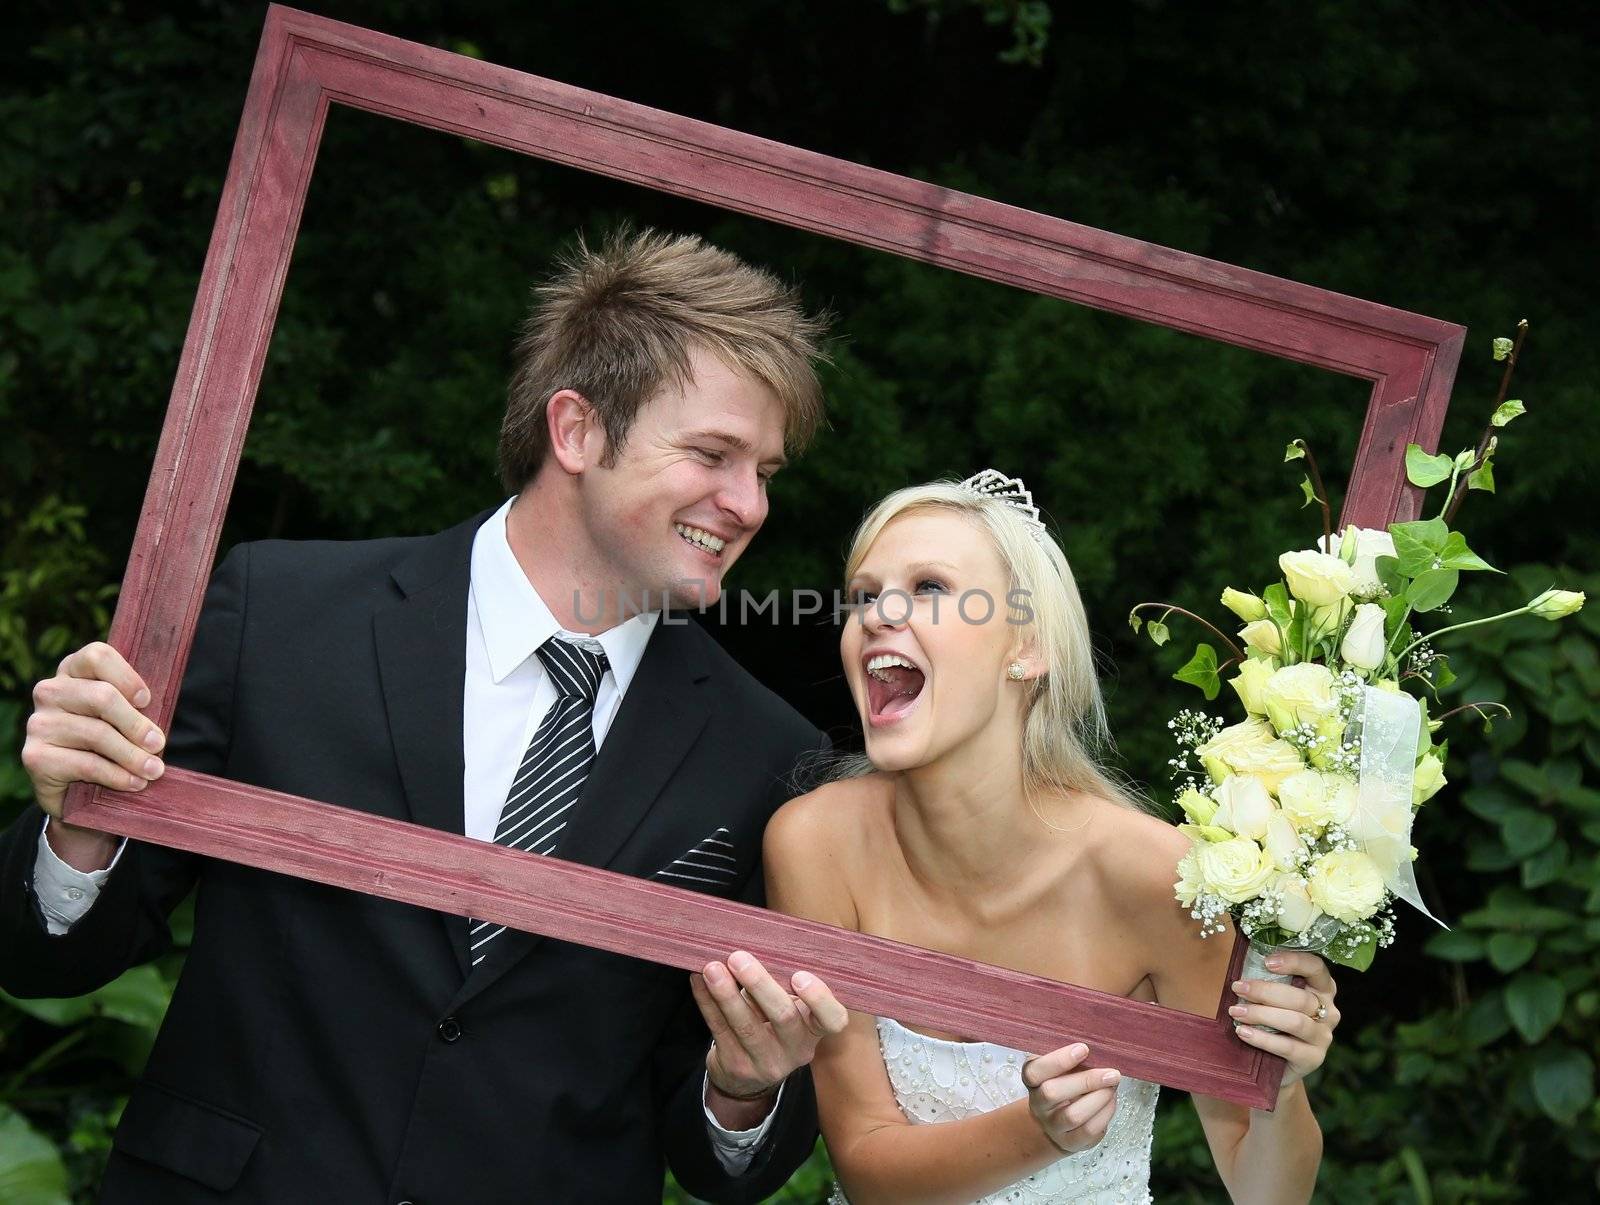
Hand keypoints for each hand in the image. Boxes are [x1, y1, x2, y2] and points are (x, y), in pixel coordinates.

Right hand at [21, 642, 163, 859]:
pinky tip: (134, 783)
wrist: (72, 786)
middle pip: (101, 697)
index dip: (127, 677)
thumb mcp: (123, 716)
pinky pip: (85, 764)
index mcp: (73, 671)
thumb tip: (159, 722)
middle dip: (136, 724)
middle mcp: (50, 691)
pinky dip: (116, 775)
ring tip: (154, 770)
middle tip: (159, 744)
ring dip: (132, 755)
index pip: (97, 656)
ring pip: (96, 733)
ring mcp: (39, 723)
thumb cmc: (108, 741)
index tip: (147, 701)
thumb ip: (137, 706)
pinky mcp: (35, 756)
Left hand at [691, 950, 848, 1101]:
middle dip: (760, 985)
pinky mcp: (736, 1065)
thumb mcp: (789, 1008)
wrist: (748, 1078)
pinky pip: (719, 1030)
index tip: (800, 976)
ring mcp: (765, 1062)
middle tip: (739, 958)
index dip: (820, 999)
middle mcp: (796, 1049)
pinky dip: (707, 1002)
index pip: (833, 1020)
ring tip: (711, 967)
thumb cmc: (772, 1024)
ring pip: (745, 1026)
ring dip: (726, 994)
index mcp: (815, 1029)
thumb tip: (761, 938)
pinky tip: (698, 980)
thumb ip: (783, 981)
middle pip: (783, 1017)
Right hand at [1021, 1042, 1120, 1154]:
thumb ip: (1072, 1056)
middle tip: (1112, 1073)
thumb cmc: (1064, 1082)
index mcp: (1033, 1080)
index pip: (1034, 1071)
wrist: (1056, 1120)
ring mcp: (1053, 1126)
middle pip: (1052, 1093)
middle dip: (1086, 1081)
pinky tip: (1111, 1100)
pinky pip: (1088, 1131)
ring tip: (1113, 1086)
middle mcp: (1038, 1104)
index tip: (1084, 1049)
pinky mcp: (1070, 1142)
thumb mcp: (1061, 1066)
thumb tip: (1101, 1048)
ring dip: (1099, 1099)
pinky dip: (1105, 1114)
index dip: (1058, 1060)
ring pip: (1072, 1116)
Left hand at [1229, 951, 1339, 1088]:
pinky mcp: (1314, 1058)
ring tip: (1235, 1012)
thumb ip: (1266, 979)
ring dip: (1261, 1015)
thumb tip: (1241, 961)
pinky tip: (1243, 1032)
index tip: (1267, 962)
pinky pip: (1288, 1047)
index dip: (1294, 961)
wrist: (1275, 1063)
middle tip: (1237, 988)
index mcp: (1322, 988)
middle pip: (1301, 998)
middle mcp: (1329, 1012)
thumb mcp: (1272, 997)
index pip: (1316, 968)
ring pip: (1295, 1021)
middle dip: (1265, 992)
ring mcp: (1323, 1037)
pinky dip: (1262, 1038)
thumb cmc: (1271, 1020)